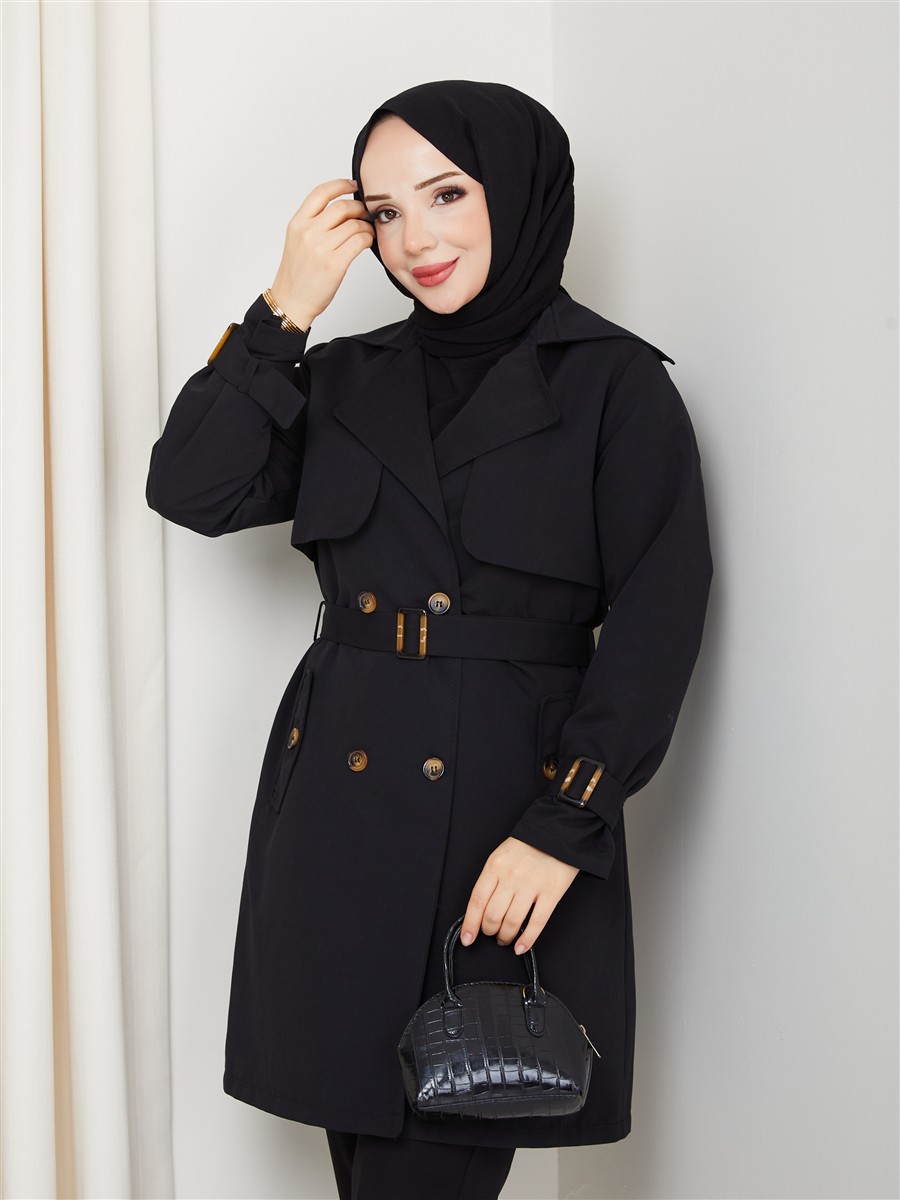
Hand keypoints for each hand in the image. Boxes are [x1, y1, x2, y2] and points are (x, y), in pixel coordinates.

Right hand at [268, 178, 374, 329]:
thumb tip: (343, 209)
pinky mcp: (334, 264)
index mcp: (298, 223)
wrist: (291, 301)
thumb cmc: (297, 274)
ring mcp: (320, 248)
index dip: (341, 184)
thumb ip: (314, 223)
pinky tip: (367, 243)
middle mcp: (308, 232)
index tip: (354, 185)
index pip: (321, 193)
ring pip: (354, 224)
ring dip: (366, 226)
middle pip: (342, 207)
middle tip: (366, 215)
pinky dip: (368, 239)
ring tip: (367, 232)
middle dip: (359, 208)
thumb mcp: (297, 241)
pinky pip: (359, 241)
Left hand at [460, 837, 579, 955]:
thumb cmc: (527, 845)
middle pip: (493, 915)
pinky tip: (521, 946)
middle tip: (492, 934)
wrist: (557, 831)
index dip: (470, 924)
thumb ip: (490, 879)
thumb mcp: (501, 856)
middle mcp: (511, 877)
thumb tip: (481, 908)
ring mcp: (532, 886)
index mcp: (495, 866)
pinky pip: (536, 923)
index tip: (468, 938)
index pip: (477, 901)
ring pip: (512, 922)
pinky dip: (527, 939)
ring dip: (505, 937)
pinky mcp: (551, 893)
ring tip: (505, 939)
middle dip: (489, 931)